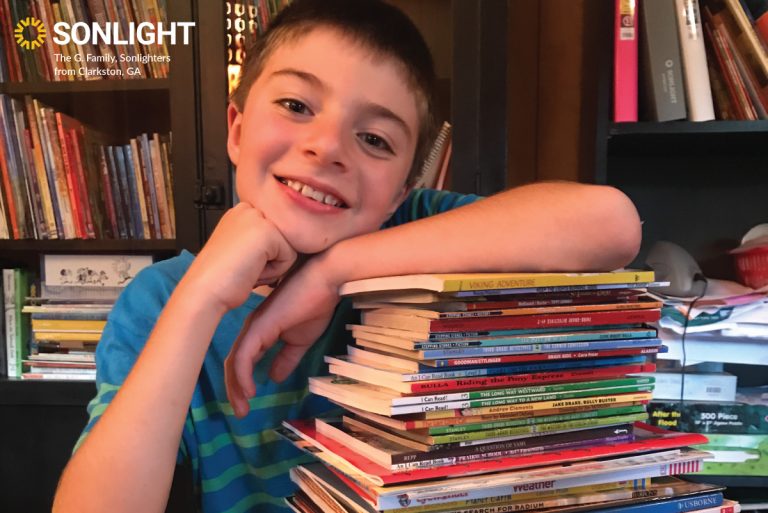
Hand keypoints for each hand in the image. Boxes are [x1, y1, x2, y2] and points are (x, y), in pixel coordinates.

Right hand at [183, 202, 296, 312]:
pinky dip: (273, 272)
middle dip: (269, 260)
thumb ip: (260, 241)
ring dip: (272, 268)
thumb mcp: (241, 250)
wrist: (204, 292)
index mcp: (241, 212)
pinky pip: (289, 258)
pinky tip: (250, 271)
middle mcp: (249, 209)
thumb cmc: (219, 278)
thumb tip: (285, 246)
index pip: (275, 234)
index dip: (264, 256)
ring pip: (289, 248)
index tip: (240, 262)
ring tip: (246, 269)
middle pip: (284, 239)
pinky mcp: (268, 232)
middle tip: (243, 267)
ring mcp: (258, 218)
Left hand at [224, 257, 339, 416]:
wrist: (326, 280)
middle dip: (234, 390)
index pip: (243, 360)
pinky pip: (244, 356)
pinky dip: (243, 376)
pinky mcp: (260, 327)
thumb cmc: (316, 302)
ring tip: (242, 408)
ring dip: (235, 388)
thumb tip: (274, 377)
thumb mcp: (301, 339)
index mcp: (260, 330)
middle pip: (233, 363)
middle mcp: (252, 328)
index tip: (247, 403)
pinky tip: (251, 390)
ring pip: (234, 362)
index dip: (241, 383)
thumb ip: (287, 358)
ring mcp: (254, 327)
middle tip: (241, 412)